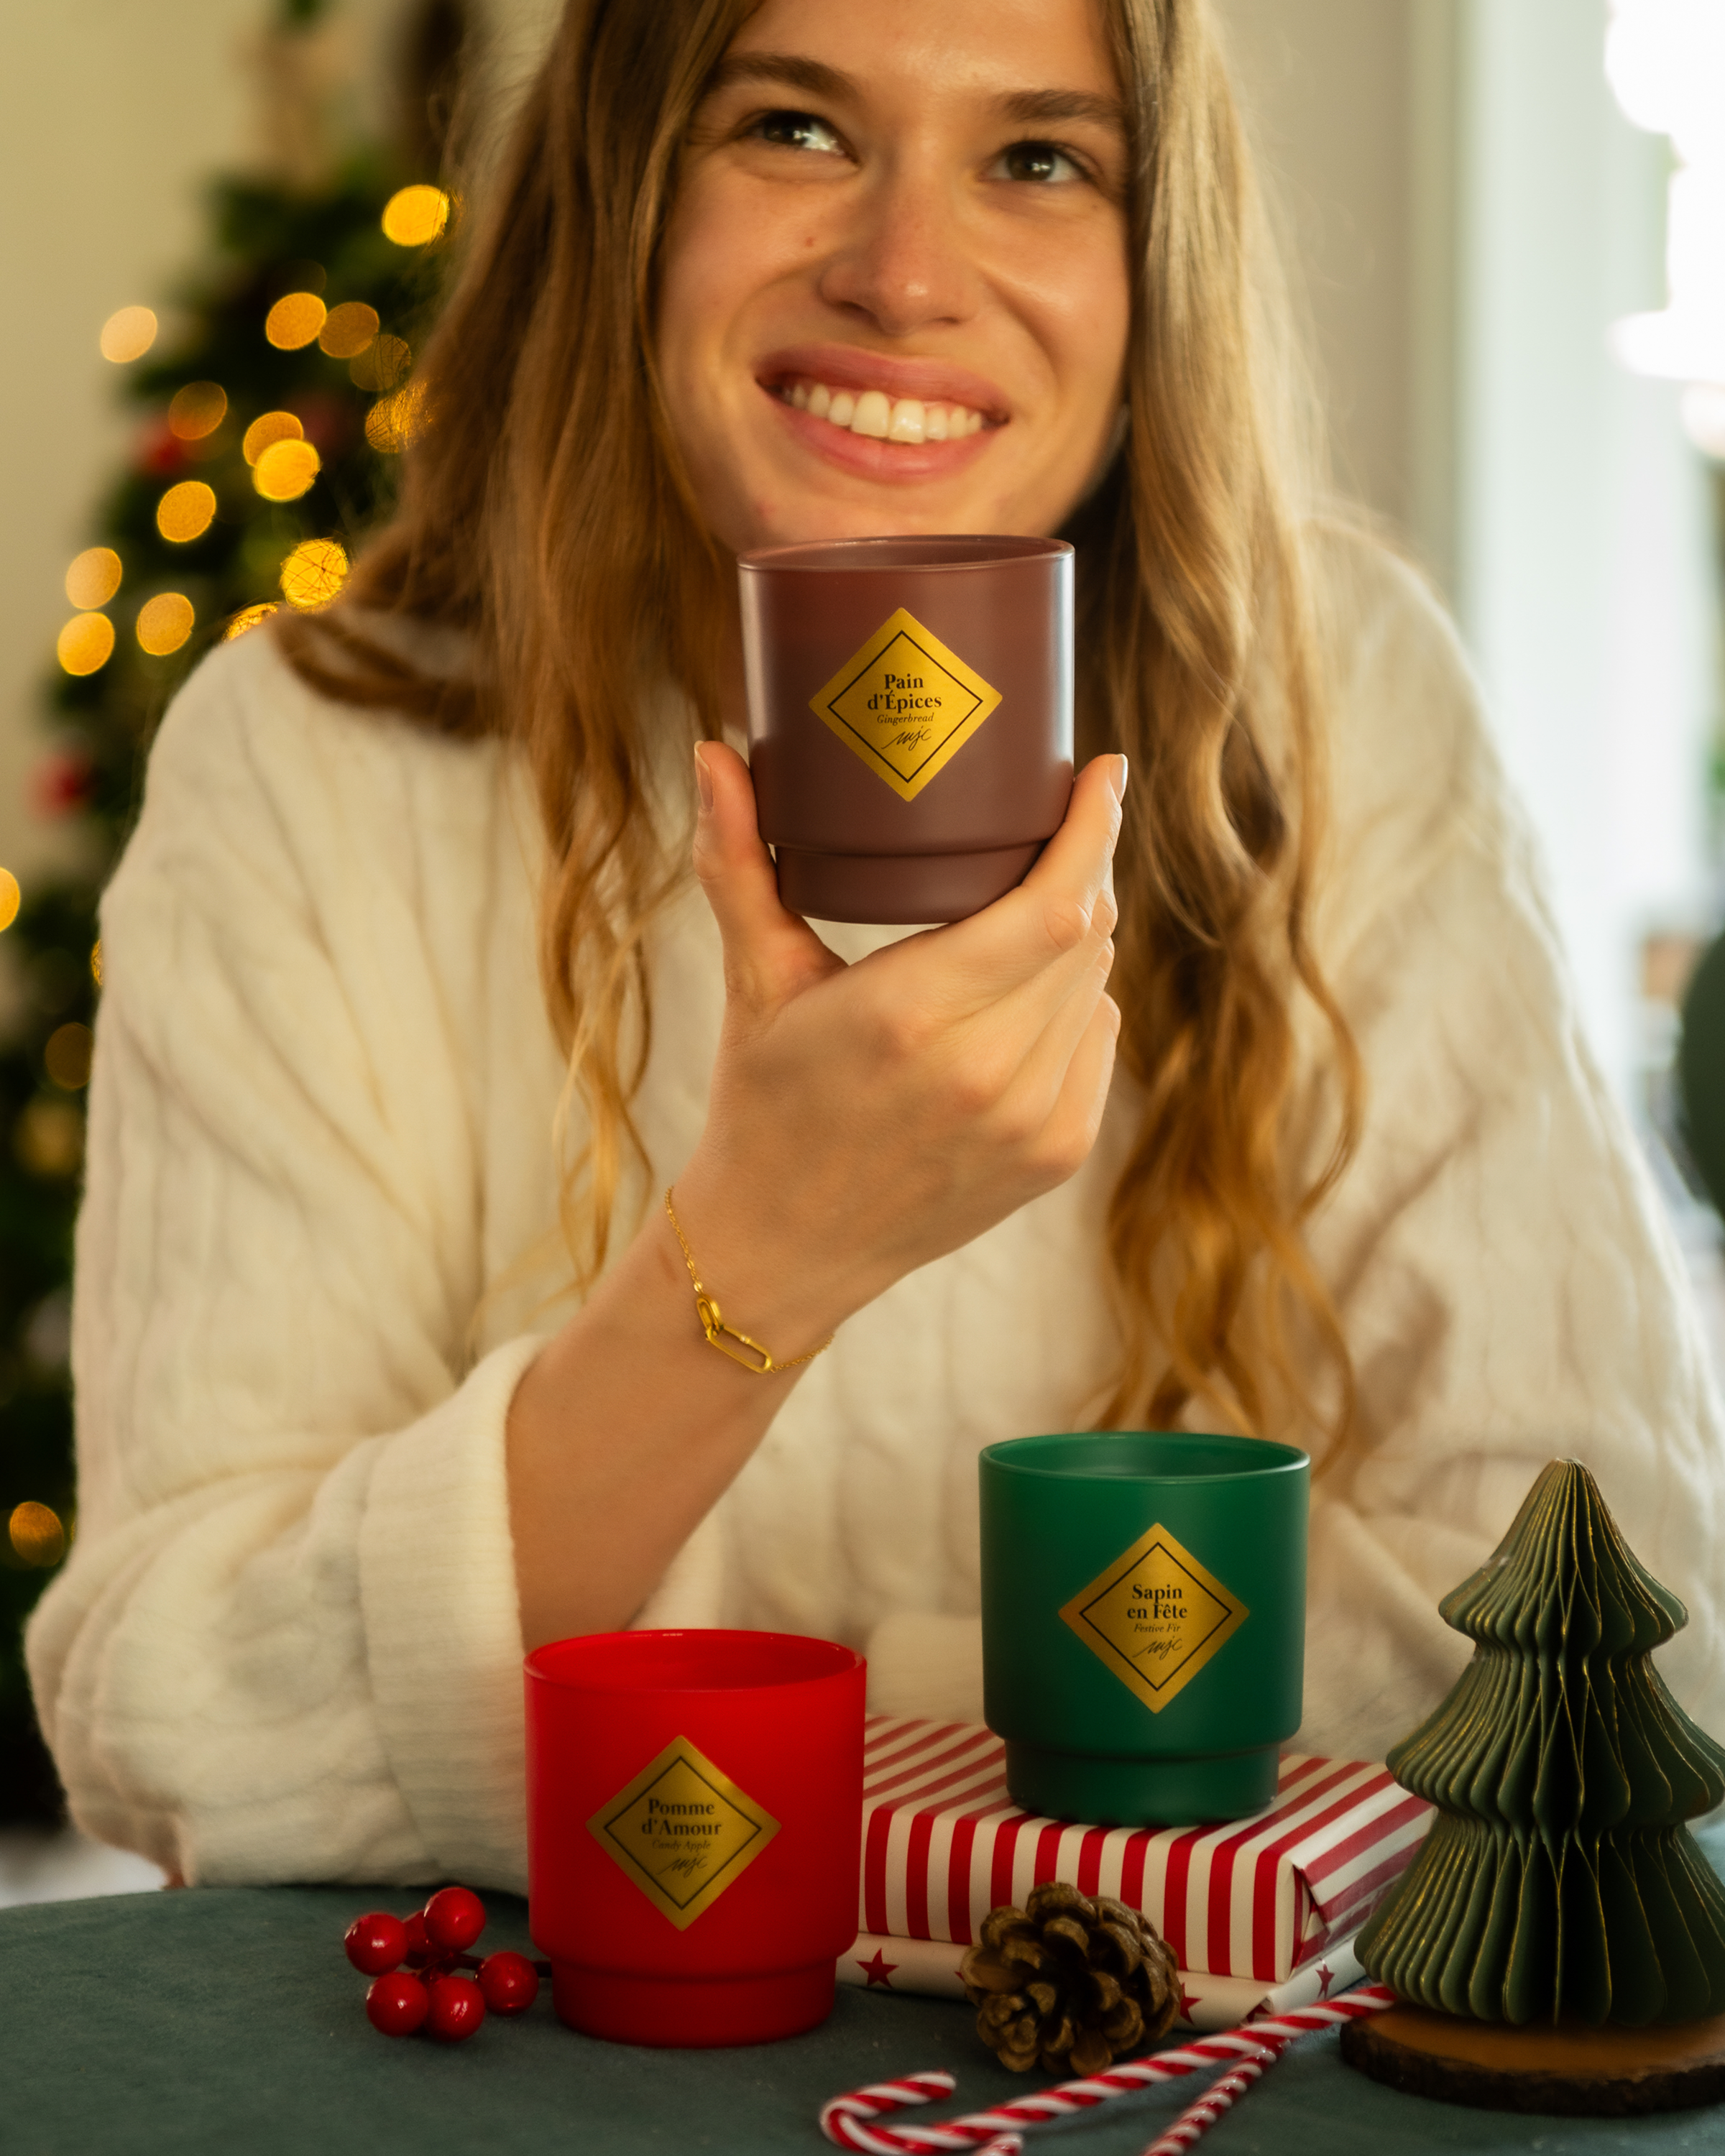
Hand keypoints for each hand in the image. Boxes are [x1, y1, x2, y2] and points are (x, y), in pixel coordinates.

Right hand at [671, 743, 1124, 1351]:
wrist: (780, 1248)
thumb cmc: (762, 1104)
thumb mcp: (752, 982)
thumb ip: (738, 861)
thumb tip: (710, 750)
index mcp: (911, 1019)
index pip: (1053, 909)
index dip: (1093, 832)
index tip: (1105, 772)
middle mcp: (984, 1076)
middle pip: (1087, 936)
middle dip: (1082, 868)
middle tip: (1057, 822)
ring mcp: (1029, 1123)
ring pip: (1100, 986)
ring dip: (1079, 936)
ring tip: (1033, 903)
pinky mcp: (1056, 1157)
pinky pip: (1098, 1041)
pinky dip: (1078, 1003)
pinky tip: (1029, 991)